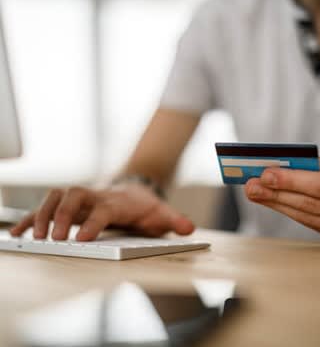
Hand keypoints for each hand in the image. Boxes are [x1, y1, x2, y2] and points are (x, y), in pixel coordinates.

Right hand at [10, 184, 194, 240]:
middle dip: (62, 214)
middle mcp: (97, 196)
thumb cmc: (144, 205)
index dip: (92, 222)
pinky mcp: (72, 204)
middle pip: (74, 195)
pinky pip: (48, 205)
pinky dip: (32, 216)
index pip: (103, 208)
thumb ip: (174, 221)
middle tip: (53, 238)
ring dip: (42, 213)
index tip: (81, 238)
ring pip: (57, 196)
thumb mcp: (161, 213)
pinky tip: (20, 231)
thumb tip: (189, 228)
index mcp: (118, 201)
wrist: (134, 190)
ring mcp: (83, 198)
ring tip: (31, 235)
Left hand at [245, 150, 319, 244]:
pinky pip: (313, 224)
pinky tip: (275, 202)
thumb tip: (290, 165)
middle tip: (250, 185)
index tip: (265, 173)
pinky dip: (291, 212)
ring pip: (308, 217)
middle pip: (310, 205)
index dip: (292, 180)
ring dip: (278, 205)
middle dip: (276, 194)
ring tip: (255, 192)